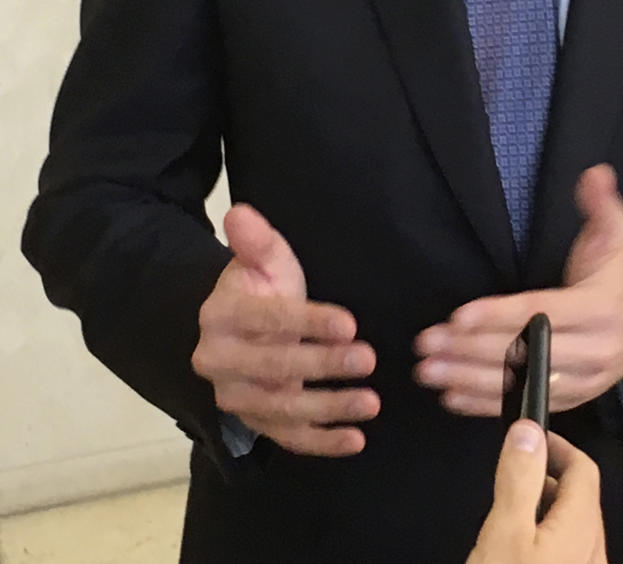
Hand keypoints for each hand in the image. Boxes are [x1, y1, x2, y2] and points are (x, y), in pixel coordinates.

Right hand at [191, 203, 379, 455]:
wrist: (244, 325)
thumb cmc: (262, 287)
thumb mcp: (264, 259)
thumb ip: (256, 240)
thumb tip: (239, 212)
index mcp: (219, 317)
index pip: (266, 320)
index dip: (308, 322)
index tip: (350, 323)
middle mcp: (218, 362)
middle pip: (273, 367)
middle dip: (322, 364)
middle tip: (368, 358)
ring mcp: (235, 398)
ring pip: (282, 409)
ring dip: (329, 407)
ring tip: (372, 401)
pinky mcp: (256, 424)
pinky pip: (288, 438)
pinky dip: (322, 443)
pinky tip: (356, 439)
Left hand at [414, 165, 622, 415]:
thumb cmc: (622, 274)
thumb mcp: (619, 233)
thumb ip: (602, 204)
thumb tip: (595, 174)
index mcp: (600, 309)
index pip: (542, 314)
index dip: (499, 316)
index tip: (457, 316)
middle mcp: (592, 352)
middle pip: (525, 354)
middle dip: (470, 350)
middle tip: (426, 344)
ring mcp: (582, 382)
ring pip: (521, 384)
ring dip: (469, 380)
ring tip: (428, 371)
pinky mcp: (571, 400)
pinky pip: (527, 404)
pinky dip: (487, 405)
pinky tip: (451, 396)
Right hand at [467, 421, 606, 563]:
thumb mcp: (505, 531)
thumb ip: (518, 479)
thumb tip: (528, 431)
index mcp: (581, 527)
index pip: (583, 467)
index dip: (556, 446)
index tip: (529, 438)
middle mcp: (593, 550)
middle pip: (579, 497)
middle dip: (547, 478)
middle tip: (512, 476)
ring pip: (572, 526)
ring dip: (545, 510)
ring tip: (510, 515)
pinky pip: (568, 552)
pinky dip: (547, 538)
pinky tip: (520, 551)